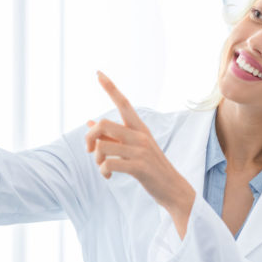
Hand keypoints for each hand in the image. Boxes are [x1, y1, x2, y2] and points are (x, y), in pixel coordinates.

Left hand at [85, 72, 196, 233]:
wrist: (173, 189)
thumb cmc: (150, 168)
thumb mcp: (132, 148)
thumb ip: (111, 136)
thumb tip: (89, 123)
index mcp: (140, 128)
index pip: (124, 102)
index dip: (110, 87)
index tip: (97, 72)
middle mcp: (141, 135)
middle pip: (103, 124)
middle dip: (89, 138)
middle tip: (89, 150)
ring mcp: (141, 150)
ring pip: (103, 147)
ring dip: (96, 159)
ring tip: (103, 168)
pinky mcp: (139, 167)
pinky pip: (109, 164)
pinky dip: (104, 172)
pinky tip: (109, 177)